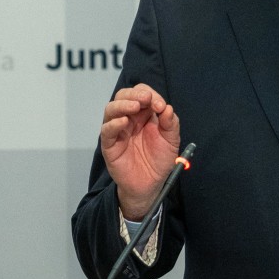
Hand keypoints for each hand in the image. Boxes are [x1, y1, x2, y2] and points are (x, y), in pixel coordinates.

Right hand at [100, 84, 180, 219]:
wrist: (151, 184)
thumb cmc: (159, 160)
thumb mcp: (171, 140)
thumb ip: (171, 123)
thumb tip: (167, 108)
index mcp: (144, 114)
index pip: (142, 93)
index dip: (150, 95)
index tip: (160, 106)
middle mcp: (129, 118)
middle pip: (124, 96)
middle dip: (135, 94)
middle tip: (146, 99)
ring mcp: (118, 130)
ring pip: (111, 109)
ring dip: (123, 104)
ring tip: (135, 107)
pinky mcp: (110, 145)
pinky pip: (106, 130)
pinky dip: (113, 124)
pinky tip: (124, 122)